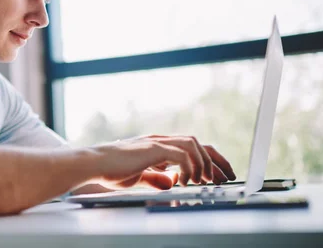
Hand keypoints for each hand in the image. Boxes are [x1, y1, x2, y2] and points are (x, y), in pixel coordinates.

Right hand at [89, 135, 234, 189]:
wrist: (95, 164)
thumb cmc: (111, 169)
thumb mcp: (138, 176)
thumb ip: (155, 178)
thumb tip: (171, 182)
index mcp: (159, 146)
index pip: (191, 148)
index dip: (209, 161)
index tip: (220, 176)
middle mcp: (161, 140)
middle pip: (198, 143)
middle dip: (216, 160)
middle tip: (227, 176)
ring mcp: (157, 142)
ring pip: (193, 144)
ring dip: (204, 163)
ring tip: (206, 180)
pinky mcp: (153, 148)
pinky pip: (181, 154)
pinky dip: (190, 167)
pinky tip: (188, 180)